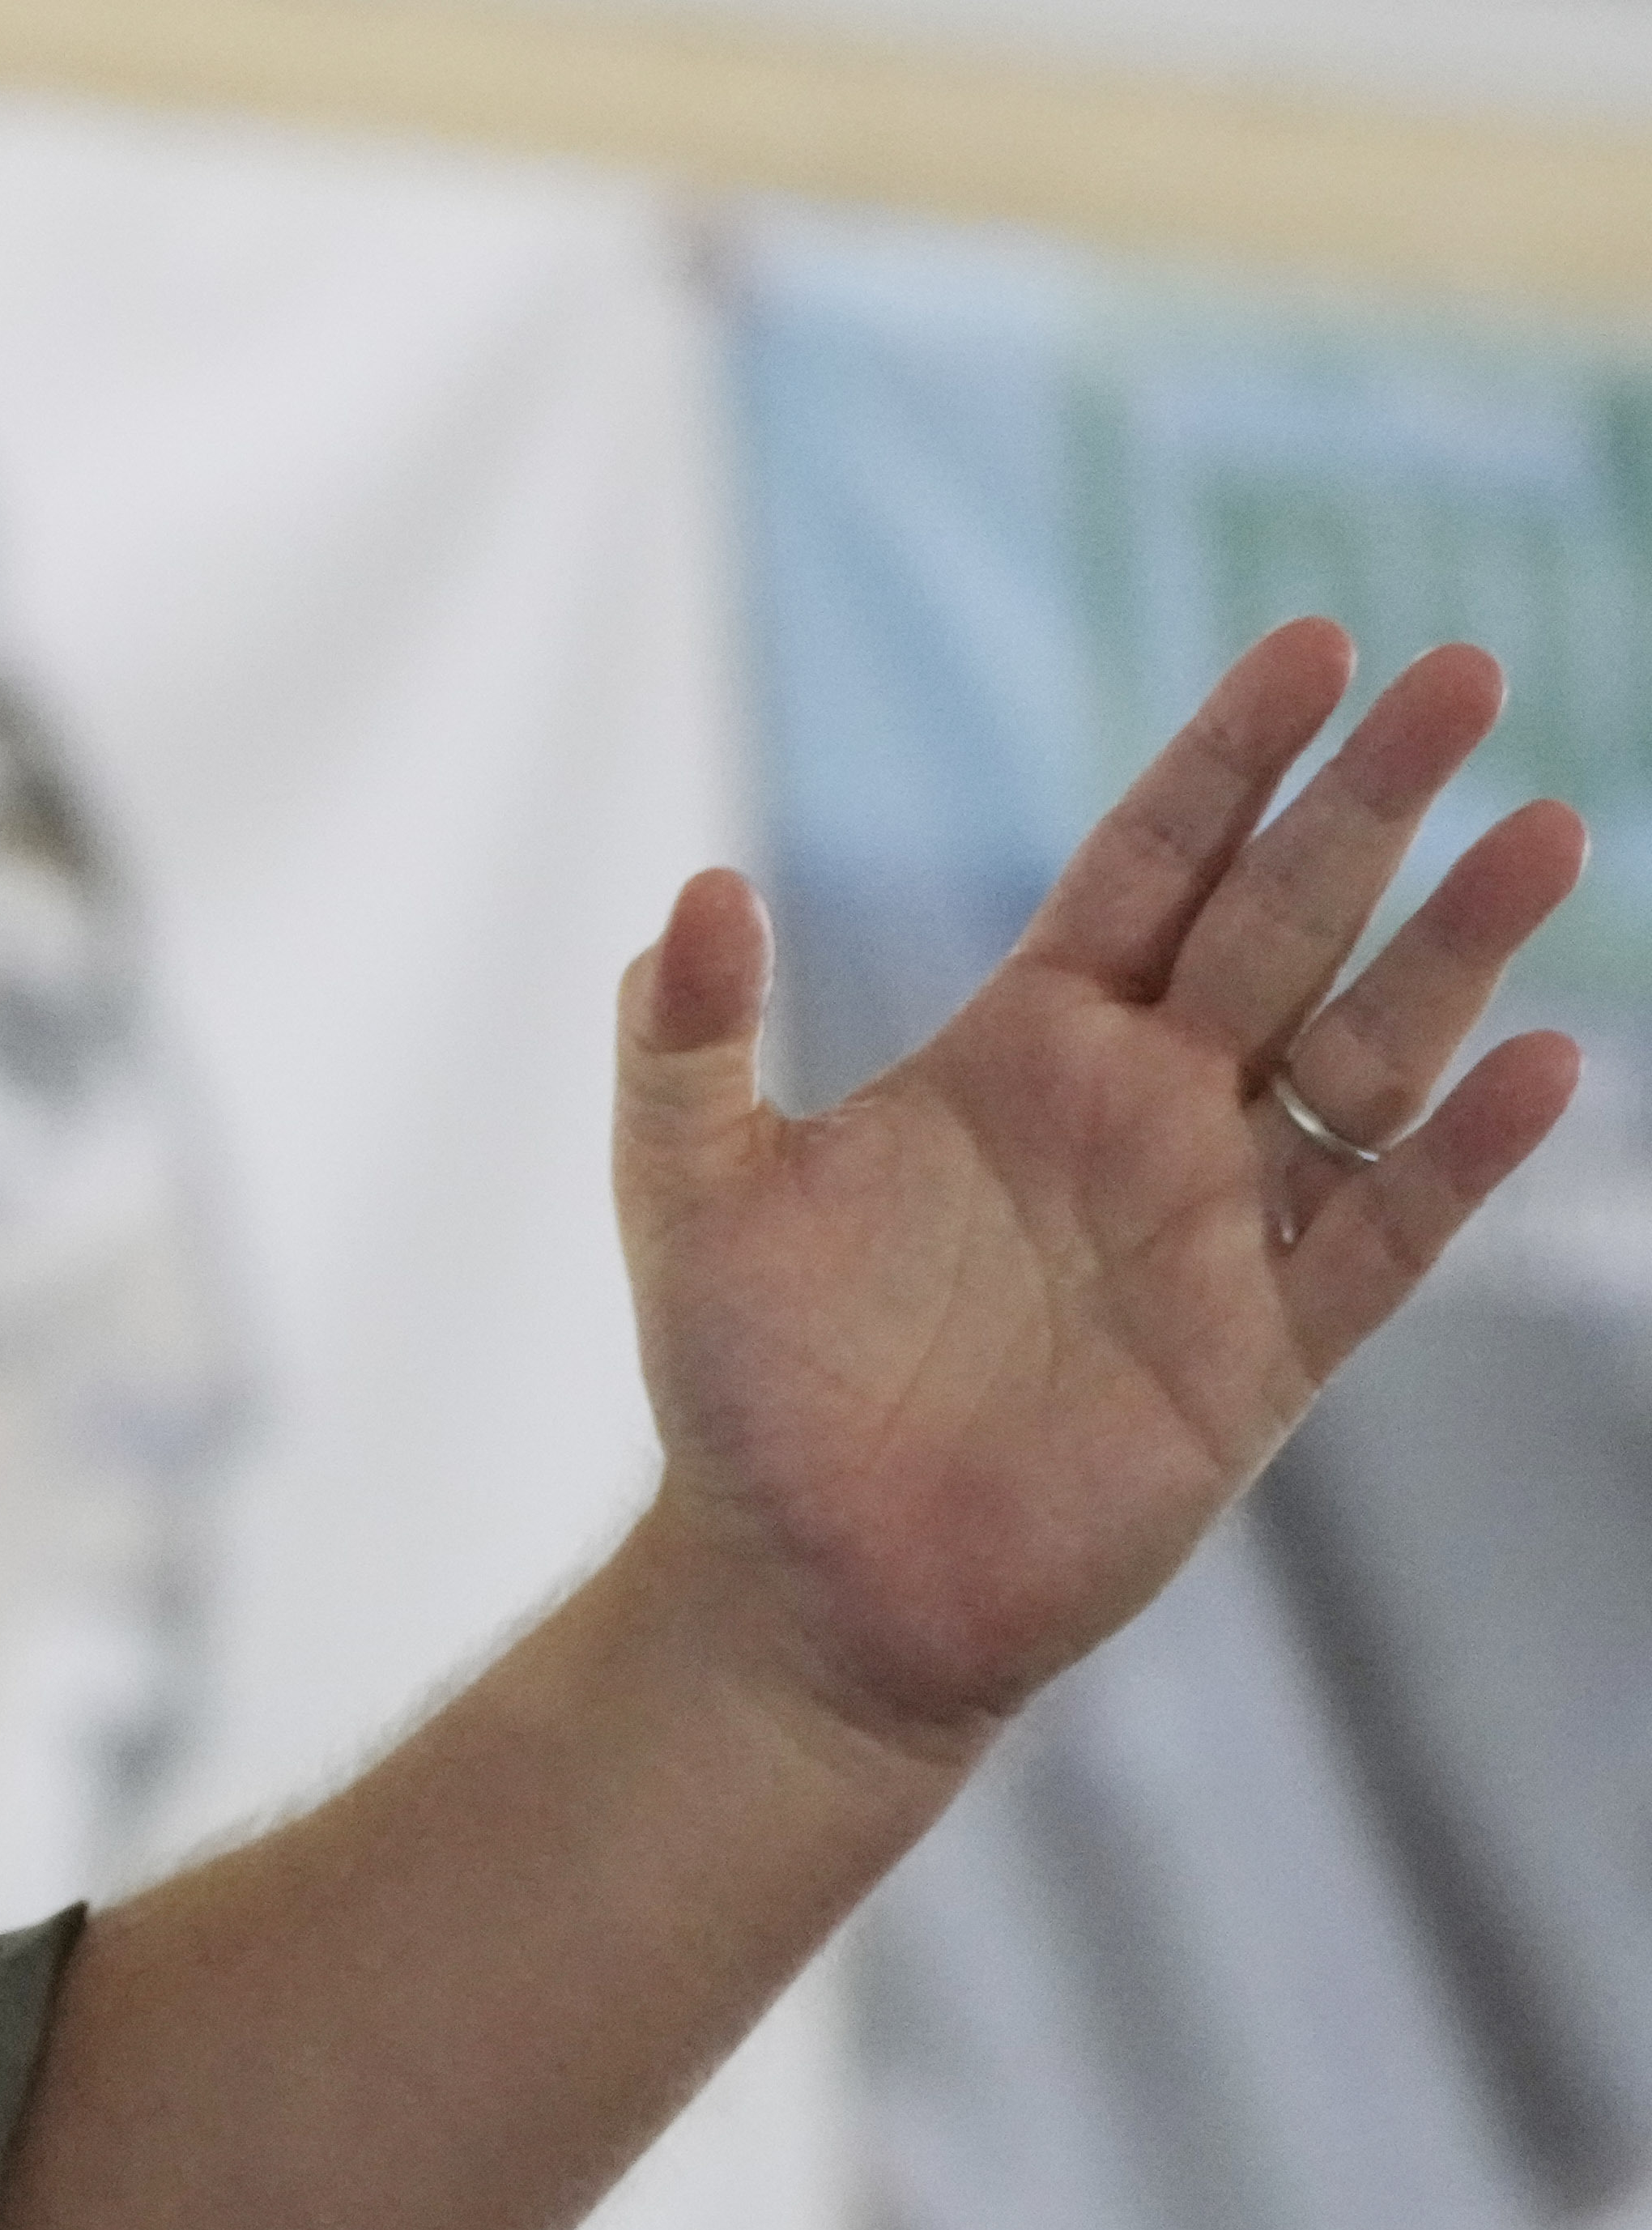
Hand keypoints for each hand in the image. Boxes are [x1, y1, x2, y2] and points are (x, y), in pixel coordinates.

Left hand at [617, 618, 1585, 1766]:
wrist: (801, 1588)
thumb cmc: (743, 1392)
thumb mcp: (687, 1194)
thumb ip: (683, 1041)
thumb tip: (696, 886)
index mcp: (1020, 1047)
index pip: (1152, 862)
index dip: (1230, 755)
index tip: (1318, 641)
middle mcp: (1141, 1111)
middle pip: (1283, 919)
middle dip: (1372, 797)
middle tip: (1466, 666)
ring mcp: (1216, 1226)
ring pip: (1367, 1054)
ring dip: (1458, 948)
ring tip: (1546, 826)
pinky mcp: (1261, 1354)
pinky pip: (1386, 1234)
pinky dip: (1462, 1153)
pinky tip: (1546, 1063)